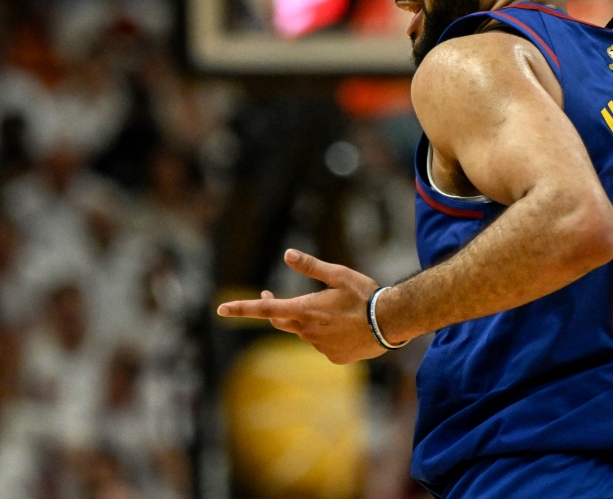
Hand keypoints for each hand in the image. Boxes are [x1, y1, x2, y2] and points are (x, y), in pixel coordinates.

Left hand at [217, 249, 386, 363]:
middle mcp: (308, 332)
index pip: (266, 311)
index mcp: (306, 310)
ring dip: (308, 321)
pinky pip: (322, 345)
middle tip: (269, 296)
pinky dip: (326, 334)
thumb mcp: (339, 274)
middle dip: (274, 310)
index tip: (220, 310)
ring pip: (304, 333)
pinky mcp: (334, 358)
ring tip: (334, 310)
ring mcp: (320, 347)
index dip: (241, 309)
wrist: (391, 323)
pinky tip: (345, 326)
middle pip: (281, 322)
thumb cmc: (365, 295)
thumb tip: (287, 253)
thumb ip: (311, 266)